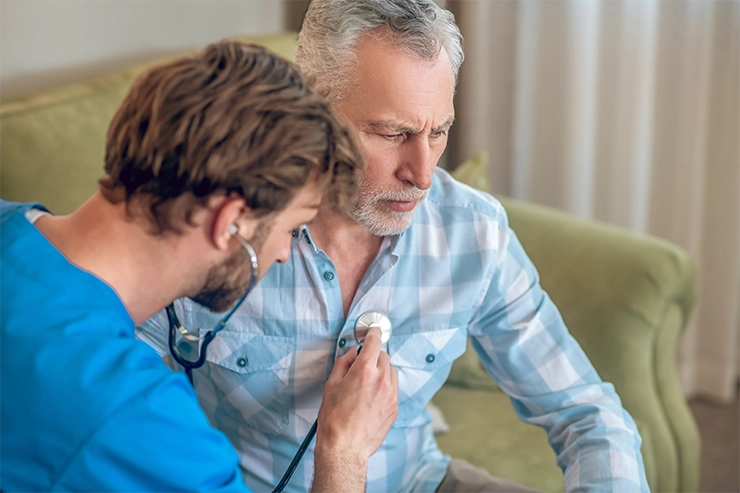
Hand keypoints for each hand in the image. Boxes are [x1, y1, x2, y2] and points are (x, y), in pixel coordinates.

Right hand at [312, 327, 397, 491]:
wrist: (345, 448)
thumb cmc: (334, 418)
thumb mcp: (331, 385)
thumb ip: (343, 364)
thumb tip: (351, 354)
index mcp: (365, 371)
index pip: (374, 342)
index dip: (373, 334)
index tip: (373, 331)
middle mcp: (382, 380)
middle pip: (384, 356)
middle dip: (374, 356)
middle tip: (362, 365)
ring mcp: (391, 395)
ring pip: (391, 372)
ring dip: (382, 371)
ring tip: (367, 383)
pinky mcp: (395, 408)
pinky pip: (392, 389)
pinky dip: (385, 387)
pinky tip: (371, 398)